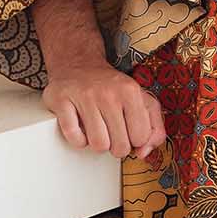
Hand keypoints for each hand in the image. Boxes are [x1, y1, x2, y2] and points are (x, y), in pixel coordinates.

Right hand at [43, 64, 166, 160]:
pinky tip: (81, 127)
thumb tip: (143, 152)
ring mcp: (84, 96)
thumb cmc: (112, 88)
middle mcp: (108, 92)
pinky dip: (78, 140)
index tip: (128, 130)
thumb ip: (155, 127)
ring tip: (97, 129)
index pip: (140, 137)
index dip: (134, 140)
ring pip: (98, 145)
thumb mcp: (142, 101)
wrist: (79, 65)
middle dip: (116, 145)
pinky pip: (74, 138)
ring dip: (97, 143)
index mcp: (131, 91)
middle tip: (111, 131)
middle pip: (119, 146)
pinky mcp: (61, 101)